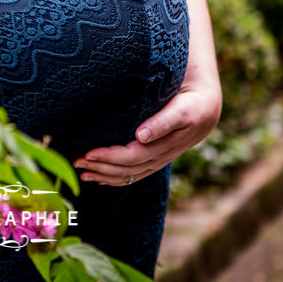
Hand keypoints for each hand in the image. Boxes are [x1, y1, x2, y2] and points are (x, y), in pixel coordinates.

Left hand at [72, 86, 220, 186]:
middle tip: (76, 162)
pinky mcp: (154, 159)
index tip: (88, 153)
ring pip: (127, 175)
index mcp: (163, 146)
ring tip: (82, 173)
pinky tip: (99, 177)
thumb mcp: (182, 109)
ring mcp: (156, 161)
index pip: (130, 157)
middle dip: (100, 167)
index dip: (109, 157)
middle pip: (125, 169)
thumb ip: (162, 122)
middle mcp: (158, 157)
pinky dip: (114, 178)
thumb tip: (140, 136)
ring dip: (103, 175)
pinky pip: (132, 175)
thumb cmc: (192, 103)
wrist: (206, 107)